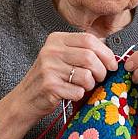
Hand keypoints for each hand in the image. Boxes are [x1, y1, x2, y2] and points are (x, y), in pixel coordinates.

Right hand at [0, 32, 117, 138]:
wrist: (25, 99)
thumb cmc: (49, 78)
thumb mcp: (62, 57)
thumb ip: (82, 51)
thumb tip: (110, 53)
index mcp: (56, 39)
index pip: (89, 39)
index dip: (106, 53)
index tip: (112, 64)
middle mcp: (51, 51)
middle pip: (90, 57)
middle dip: (101, 71)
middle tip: (100, 79)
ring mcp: (49, 68)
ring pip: (86, 75)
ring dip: (90, 85)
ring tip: (82, 87)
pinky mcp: (50, 86)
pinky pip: (78, 91)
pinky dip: (80, 95)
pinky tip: (71, 94)